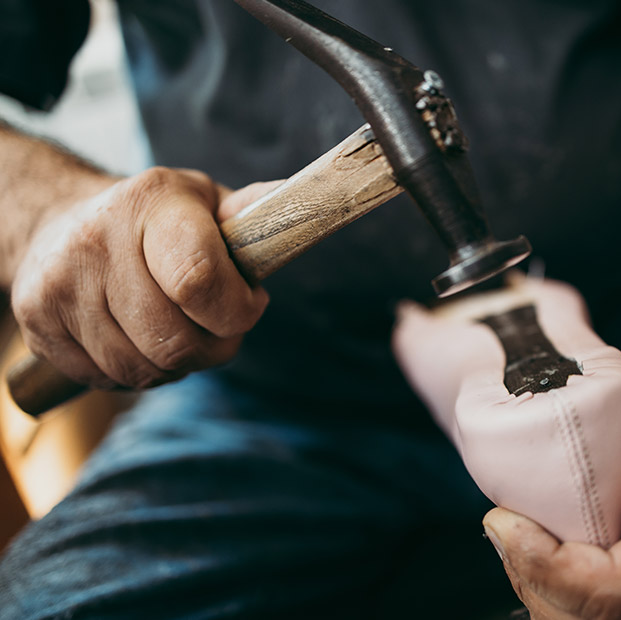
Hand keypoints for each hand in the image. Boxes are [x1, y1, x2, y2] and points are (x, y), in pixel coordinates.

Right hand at [11, 167, 273, 389]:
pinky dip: (138, 372)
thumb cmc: (158, 220)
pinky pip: (107, 380)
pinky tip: (140, 339)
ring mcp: (60, 284)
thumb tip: (302, 212)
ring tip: (179, 330)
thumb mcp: (206, 202)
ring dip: (176, 364)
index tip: (250, 305)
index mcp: (151, 203)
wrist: (64, 222)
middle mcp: (96, 240)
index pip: (198, 280)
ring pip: (142, 369)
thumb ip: (254, 214)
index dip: (236, 311)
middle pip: (175, 340)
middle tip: (220, 327)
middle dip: (214, 346)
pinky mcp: (37, 323)